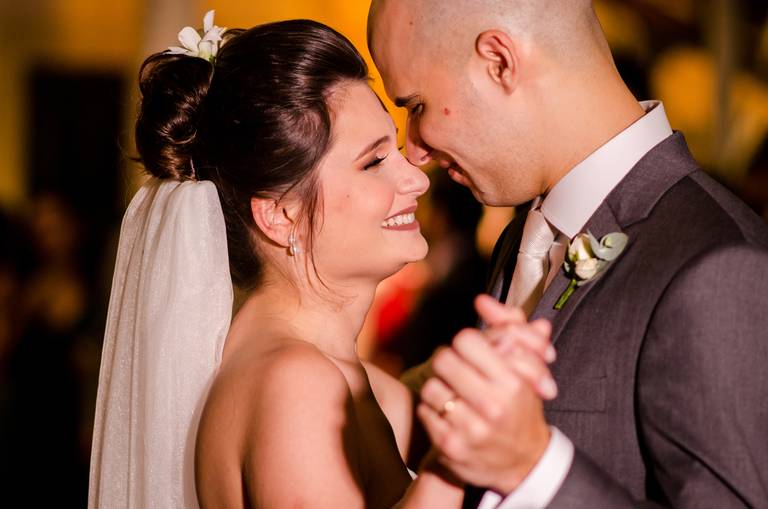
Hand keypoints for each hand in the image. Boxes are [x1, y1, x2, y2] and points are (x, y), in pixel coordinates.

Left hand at [417, 295, 554, 493]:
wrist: (523, 463)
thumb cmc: (520, 407)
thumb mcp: (525, 367)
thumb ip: (509, 328)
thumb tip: (483, 300)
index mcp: (513, 382)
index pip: (467, 340)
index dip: (465, 342)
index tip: (471, 353)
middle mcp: (493, 406)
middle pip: (444, 360)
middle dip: (448, 362)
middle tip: (456, 370)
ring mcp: (471, 429)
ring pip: (431, 386)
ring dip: (439, 387)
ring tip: (453, 393)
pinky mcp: (451, 446)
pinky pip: (425, 411)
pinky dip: (432, 409)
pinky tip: (448, 413)